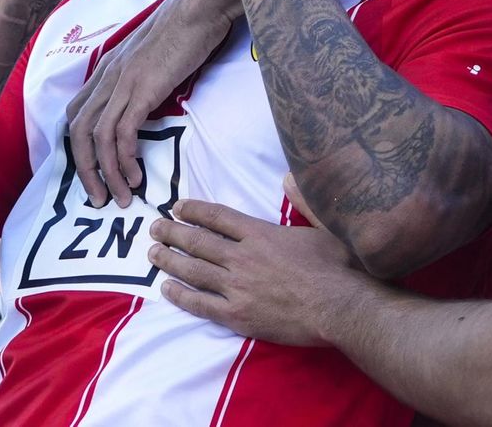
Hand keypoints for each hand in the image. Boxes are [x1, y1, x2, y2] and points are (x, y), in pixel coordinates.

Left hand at [66, 0, 241, 207]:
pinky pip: (123, 133)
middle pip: (77, 131)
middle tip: (98, 198)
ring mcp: (123, 82)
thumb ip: (144, 74)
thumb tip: (149, 96)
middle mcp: (108, 75)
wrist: (201, 5)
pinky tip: (136, 175)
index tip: (93, 171)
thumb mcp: (154, 53)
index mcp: (109, 67)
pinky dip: (125, 159)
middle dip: (85, 171)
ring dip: (106, 173)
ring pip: (97, 138)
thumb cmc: (187, 26)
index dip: (78, 146)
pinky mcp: (143, 89)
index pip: (76, 112)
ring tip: (121, 197)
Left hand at [148, 195, 366, 347]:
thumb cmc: (336, 266)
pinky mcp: (237, 315)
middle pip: (198, 241)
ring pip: (193, 270)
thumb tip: (289, 176)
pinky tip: (166, 289)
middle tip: (154, 227)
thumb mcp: (324, 225)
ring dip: (170, 260)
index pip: (218, 216)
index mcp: (260, 233)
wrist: (338, 306)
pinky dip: (180, 296)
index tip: (177, 206)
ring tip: (153, 253)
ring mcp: (237, 287)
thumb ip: (303, 200)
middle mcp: (242, 256)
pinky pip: (200, 304)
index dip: (194, 210)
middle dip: (173, 232)